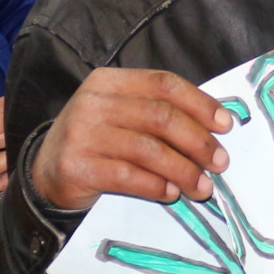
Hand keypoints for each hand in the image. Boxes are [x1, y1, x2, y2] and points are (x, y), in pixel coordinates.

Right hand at [31, 68, 234, 210]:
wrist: (47, 173)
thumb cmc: (98, 142)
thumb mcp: (122, 116)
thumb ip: (158, 113)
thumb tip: (216, 126)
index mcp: (109, 81)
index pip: (164, 84)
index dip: (200, 104)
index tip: (226, 125)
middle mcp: (94, 102)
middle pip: (160, 117)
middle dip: (198, 142)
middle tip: (220, 163)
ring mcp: (81, 133)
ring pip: (148, 149)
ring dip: (183, 170)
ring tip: (203, 187)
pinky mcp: (76, 166)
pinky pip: (128, 176)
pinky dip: (156, 186)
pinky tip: (171, 193)